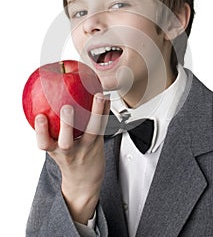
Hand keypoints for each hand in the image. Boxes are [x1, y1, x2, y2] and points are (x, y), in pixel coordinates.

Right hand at [34, 93, 109, 223]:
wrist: (84, 181)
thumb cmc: (67, 160)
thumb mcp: (53, 148)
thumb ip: (48, 130)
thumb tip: (41, 103)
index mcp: (55, 151)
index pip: (44, 143)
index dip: (40, 130)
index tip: (39, 117)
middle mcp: (70, 151)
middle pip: (67, 141)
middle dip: (66, 124)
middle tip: (66, 108)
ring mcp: (86, 148)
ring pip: (91, 131)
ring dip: (96, 112)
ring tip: (98, 97)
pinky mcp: (98, 144)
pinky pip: (103, 126)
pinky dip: (105, 110)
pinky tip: (107, 99)